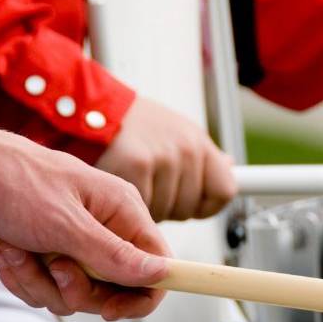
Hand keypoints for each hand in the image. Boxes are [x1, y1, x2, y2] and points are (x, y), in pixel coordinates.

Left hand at [0, 121, 171, 319]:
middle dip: (76, 289)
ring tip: (16, 249)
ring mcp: (69, 245)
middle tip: (54, 267)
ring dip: (39, 282)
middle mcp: (99, 229)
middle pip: (113, 290)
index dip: (142, 294)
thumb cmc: (10, 180)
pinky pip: (42, 291)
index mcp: (119, 210)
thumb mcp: (65, 222)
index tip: (112, 309)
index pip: (156, 264)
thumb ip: (114, 255)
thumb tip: (161, 273)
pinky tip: (3, 252)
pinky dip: (20, 279)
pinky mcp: (40, 257)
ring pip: (73, 295)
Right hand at [95, 96, 235, 221]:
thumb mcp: (175, 133)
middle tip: (148, 186)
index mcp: (198, 142)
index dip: (206, 206)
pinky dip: (129, 205)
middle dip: (168, 207)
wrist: (93, 110)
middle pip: (189, 207)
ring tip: (134, 182)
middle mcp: (186, 148)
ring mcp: (164, 156)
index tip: (191, 205)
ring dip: (147, 207)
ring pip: (166, 212)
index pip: (225, 190)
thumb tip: (229, 166)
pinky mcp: (138, 165)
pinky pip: (142, 208)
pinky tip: (122, 184)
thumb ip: (203, 157)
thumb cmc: (132, 127)